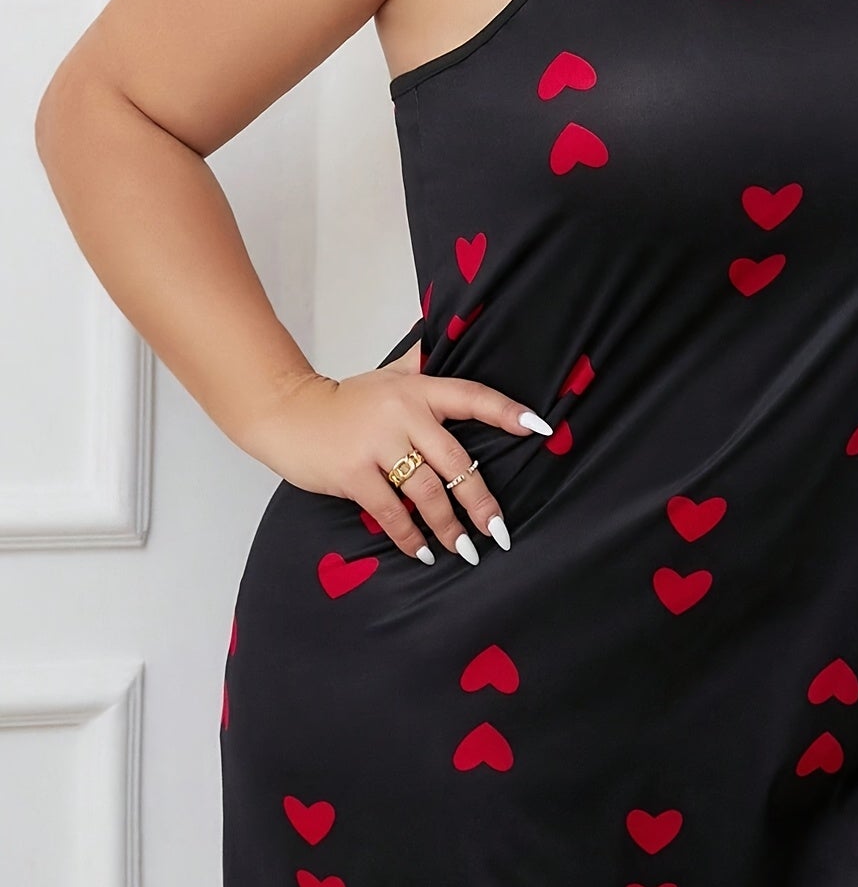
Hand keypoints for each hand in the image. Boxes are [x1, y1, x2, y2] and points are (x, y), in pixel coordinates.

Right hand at [241, 342, 552, 564]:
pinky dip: (410, 536)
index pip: (472, 397)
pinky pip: (392, 511)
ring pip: (428, 492)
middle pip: (456, 462)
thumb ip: (423, 363)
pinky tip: (424, 551)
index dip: (507, 412)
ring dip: (450, 527)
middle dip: (481, 502)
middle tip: (499, 530)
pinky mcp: (353, 473)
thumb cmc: (346, 401)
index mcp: (418, 389)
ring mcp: (377, 444)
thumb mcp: (388, 375)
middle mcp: (403, 414)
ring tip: (466, 550)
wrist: (287, 413)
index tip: (541, 429)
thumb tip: (456, 334)